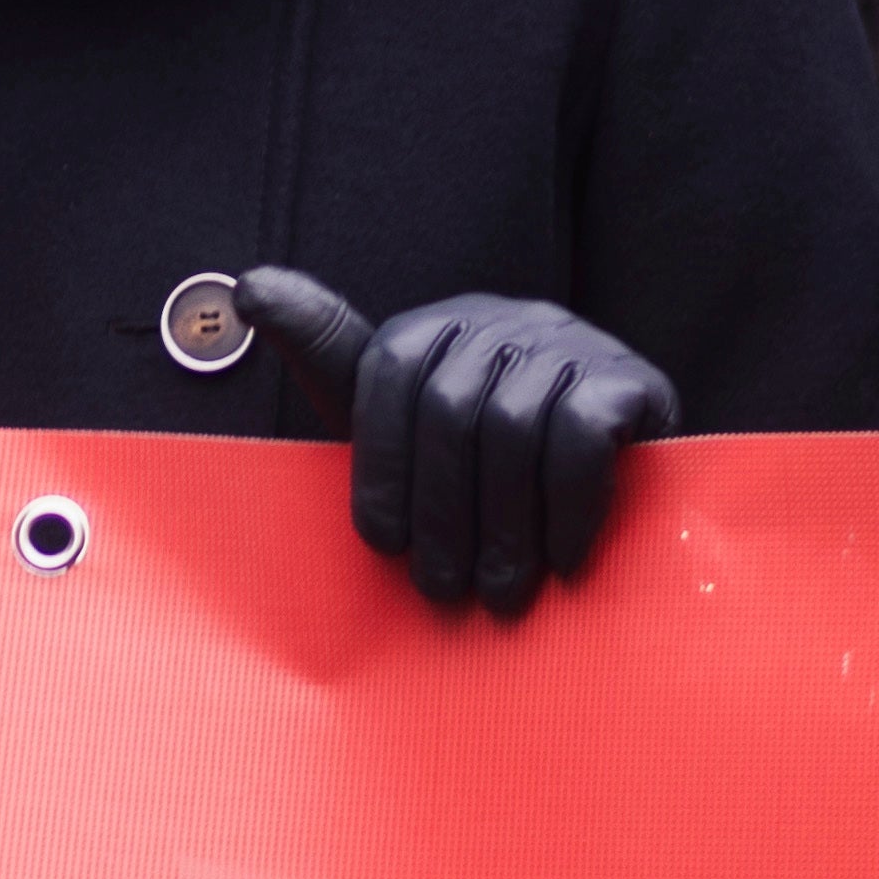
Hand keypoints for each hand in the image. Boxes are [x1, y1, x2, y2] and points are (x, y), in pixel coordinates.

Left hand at [240, 267, 680, 619]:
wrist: (615, 483)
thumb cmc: (480, 464)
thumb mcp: (398, 420)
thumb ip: (330, 358)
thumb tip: (249, 287)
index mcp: (438, 327)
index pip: (390, 372)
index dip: (381, 465)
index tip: (383, 545)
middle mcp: (503, 318)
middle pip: (450, 406)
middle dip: (442, 511)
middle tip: (445, 589)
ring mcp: (571, 342)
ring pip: (513, 426)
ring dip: (503, 526)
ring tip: (500, 592)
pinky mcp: (629, 378)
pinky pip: (582, 438)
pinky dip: (565, 509)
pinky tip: (560, 561)